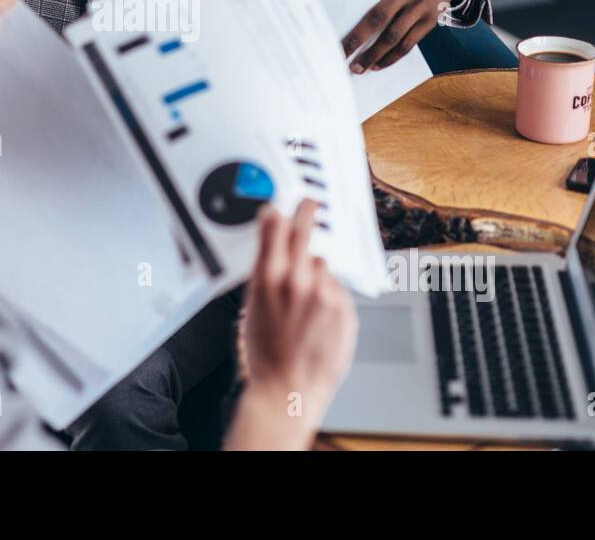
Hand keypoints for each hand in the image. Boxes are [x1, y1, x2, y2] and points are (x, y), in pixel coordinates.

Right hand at [238, 201, 357, 440]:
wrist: (289, 390)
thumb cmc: (266, 357)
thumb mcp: (251, 309)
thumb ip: (265, 277)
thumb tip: (273, 255)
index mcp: (267, 280)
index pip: (274, 228)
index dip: (276, 214)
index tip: (277, 209)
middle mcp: (297, 281)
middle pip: (304, 231)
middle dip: (306, 212)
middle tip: (309, 203)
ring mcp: (323, 293)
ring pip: (322, 263)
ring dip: (316, 271)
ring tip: (306, 297)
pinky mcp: (344, 308)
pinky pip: (337, 287)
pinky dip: (329, 294)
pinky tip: (318, 316)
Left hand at [343, 0, 467, 71]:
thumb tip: (352, 6)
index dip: (353, 12)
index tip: (335, 28)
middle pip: (380, 17)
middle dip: (358, 39)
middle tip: (341, 55)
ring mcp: (423, 5)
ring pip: (394, 35)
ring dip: (375, 54)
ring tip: (358, 68)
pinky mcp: (432, 20)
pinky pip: (410, 43)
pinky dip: (393, 57)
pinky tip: (379, 65)